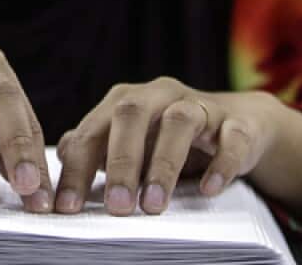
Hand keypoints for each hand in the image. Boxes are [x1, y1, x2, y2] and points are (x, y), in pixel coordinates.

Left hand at [55, 77, 280, 215]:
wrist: (237, 124)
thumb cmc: (168, 137)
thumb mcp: (128, 141)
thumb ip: (95, 146)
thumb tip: (63, 155)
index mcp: (124, 101)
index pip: (92, 132)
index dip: (77, 169)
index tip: (68, 207)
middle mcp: (157, 95)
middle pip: (130, 116)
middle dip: (119, 161)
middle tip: (115, 206)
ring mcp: (199, 105)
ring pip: (179, 122)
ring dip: (164, 164)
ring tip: (153, 205)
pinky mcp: (237, 123)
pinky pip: (232, 137)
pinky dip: (221, 162)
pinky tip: (208, 190)